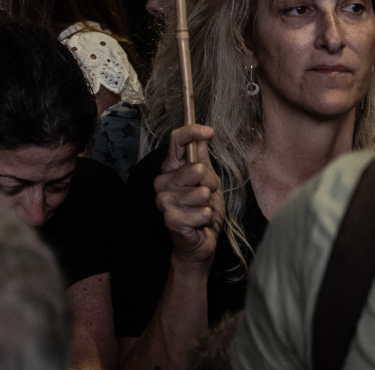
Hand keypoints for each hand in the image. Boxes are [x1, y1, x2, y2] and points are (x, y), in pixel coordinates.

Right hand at [154, 123, 221, 264]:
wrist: (200, 243)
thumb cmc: (203, 212)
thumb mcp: (209, 183)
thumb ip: (203, 161)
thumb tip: (202, 137)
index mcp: (172, 169)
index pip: (176, 141)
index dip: (192, 132)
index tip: (209, 131)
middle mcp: (163, 181)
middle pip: (197, 169)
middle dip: (211, 185)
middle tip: (206, 198)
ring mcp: (164, 199)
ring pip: (201, 193)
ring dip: (209, 205)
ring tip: (202, 211)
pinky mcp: (169, 218)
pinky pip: (202, 212)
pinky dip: (207, 219)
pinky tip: (199, 223)